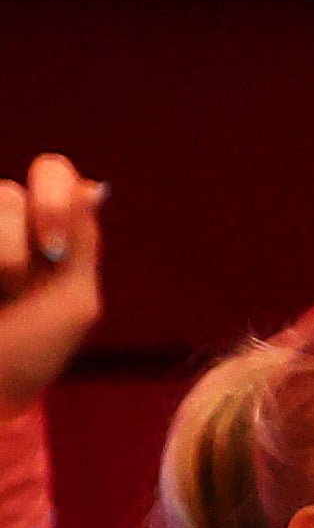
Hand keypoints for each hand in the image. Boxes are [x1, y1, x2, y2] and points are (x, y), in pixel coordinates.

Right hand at [0, 156, 101, 420]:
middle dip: (17, 245)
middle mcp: (0, 222)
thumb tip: (91, 187)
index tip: (56, 252)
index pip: (52, 174)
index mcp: (42, 228)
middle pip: (8, 193)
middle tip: (15, 289)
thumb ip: (83, 242)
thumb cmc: (26, 354)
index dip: (55, 198)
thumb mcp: (72, 302)